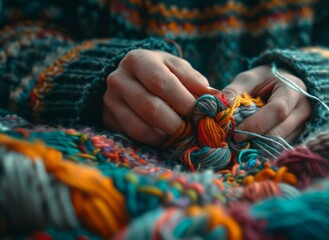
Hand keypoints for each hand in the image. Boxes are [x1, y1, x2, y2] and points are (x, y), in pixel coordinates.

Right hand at [103, 49, 217, 145]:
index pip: (160, 82)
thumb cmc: (162, 71)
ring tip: (181, 136)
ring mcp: (110, 100)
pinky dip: (152, 141)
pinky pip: (131, 136)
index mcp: (138, 60)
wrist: (132, 76)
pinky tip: (166, 138)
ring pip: (138, 126)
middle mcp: (118, 79)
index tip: (198, 111)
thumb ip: (196, 82)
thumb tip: (216, 99)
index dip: (182, 99)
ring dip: (164, 136)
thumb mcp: (179, 68)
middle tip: (192, 130)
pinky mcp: (107, 118)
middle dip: (175, 123)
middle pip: (149, 107)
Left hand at [222, 65, 310, 141]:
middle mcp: (303, 109)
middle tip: (233, 141)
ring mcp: (303, 125)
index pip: (278, 111)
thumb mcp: (248, 78)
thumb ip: (233, 91)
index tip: (236, 133)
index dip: (256, 124)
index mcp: (293, 89)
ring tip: (240, 142)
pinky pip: (279, 148)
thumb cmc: (264, 80)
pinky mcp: (298, 136)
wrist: (283, 83)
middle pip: (280, 132)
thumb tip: (222, 109)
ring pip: (279, 144)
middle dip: (254, 139)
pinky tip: (250, 144)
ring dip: (258, 146)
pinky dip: (263, 148)